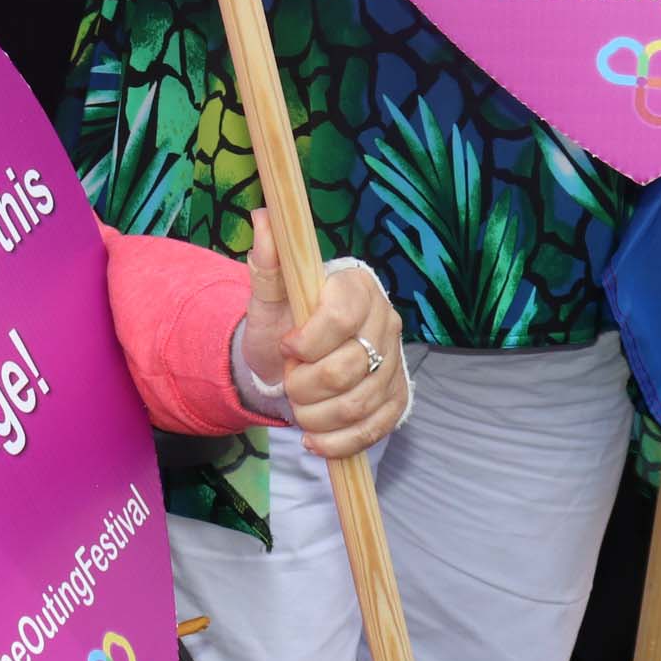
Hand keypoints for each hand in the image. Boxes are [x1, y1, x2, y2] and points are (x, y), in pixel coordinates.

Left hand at [238, 210, 406, 459]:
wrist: (290, 365)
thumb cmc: (281, 325)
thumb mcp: (267, 296)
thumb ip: (269, 264)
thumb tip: (263, 218)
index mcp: (357, 287)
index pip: (342, 316)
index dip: (310, 340)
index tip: (287, 347)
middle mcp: (386, 321)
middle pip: (350, 366)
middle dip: (306, 385)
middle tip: (289, 382)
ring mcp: (395, 363)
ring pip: (360, 402)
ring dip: (318, 416)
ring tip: (297, 410)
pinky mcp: (397, 400)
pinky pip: (375, 429)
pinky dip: (339, 442)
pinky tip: (315, 439)